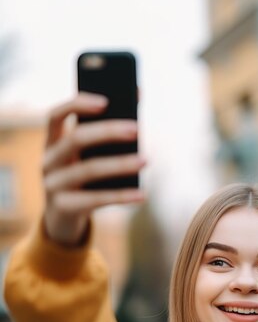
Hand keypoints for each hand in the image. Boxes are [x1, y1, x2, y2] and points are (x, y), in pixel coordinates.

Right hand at [42, 93, 145, 245]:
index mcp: (51, 143)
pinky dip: (122, 196)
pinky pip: (96, 200)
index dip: (77, 104)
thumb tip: (136, 114)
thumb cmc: (81, 182)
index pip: (55, 115)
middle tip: (137, 129)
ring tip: (145, 160)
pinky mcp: (64, 208)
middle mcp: (48, 161)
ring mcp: (52, 185)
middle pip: (76, 139)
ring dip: (120, 164)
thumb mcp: (84, 160)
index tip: (105, 101)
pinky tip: (142, 194)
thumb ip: (103, 139)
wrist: (62, 220)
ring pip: (88, 169)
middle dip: (107, 131)